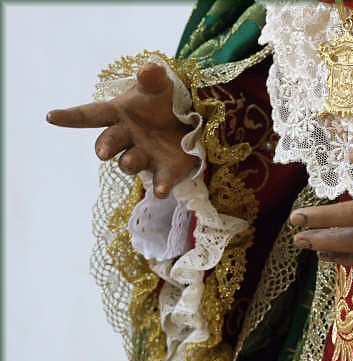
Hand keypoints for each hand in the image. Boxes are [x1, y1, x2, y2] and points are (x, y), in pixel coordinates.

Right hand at [47, 63, 197, 197]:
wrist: (191, 122)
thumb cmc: (164, 102)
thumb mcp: (159, 86)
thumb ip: (153, 78)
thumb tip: (149, 68)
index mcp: (119, 115)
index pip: (91, 114)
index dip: (71, 116)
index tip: (51, 116)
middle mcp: (127, 138)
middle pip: (109, 142)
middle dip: (104, 146)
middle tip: (102, 152)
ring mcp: (145, 156)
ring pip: (130, 163)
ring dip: (129, 163)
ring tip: (130, 162)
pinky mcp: (166, 171)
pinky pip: (161, 181)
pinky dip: (160, 186)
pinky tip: (161, 191)